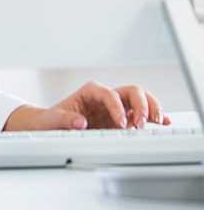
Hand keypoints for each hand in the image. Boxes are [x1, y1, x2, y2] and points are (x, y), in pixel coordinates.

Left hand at [4, 81, 171, 130]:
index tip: (120, 123)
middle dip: (141, 105)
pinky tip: (163, 122)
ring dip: (151, 108)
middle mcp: (106, 96)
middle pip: (132, 91)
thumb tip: (80, 122)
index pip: (110, 94)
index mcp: (91, 91)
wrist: (53, 126)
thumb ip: (66, 119)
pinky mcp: (122, 118)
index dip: (117, 107)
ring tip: (156, 122)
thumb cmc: (52, 119)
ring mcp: (116, 106)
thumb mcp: (53, 119)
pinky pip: (142, 113)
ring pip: (141, 99)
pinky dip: (153, 116)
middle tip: (141, 124)